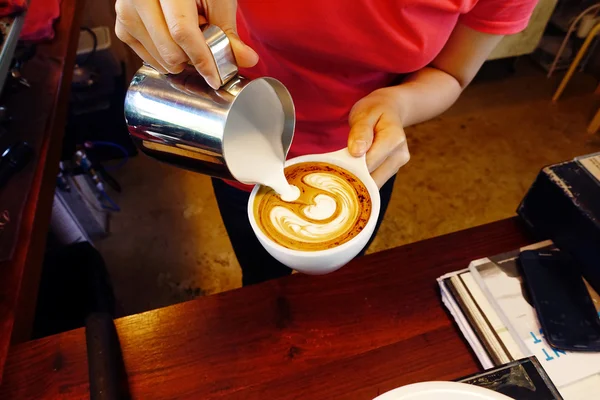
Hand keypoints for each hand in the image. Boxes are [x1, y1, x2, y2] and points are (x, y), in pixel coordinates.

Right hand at [115, 0, 258, 87]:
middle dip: (193, 60)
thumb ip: (229, 30)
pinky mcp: (122, 25)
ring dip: (180, 59)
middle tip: (205, 48)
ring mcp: (126, 10)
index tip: (216, 77)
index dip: (202, 59)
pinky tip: (173, 41)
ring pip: (158, 58)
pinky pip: (147, 58)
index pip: (182, 31)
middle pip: (169, 50)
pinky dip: (165, 58)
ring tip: (188, 37)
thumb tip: (247, 60)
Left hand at [348, 88, 410, 187]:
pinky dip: (364, 179)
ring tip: (346, 166)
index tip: (336, 164)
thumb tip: (357, 152)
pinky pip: (375, 181)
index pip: (370, 163)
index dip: (352, 166)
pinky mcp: (392, 170)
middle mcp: (400, 155)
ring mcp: (398, 164)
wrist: (389, 109)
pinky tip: (355, 169)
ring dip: (359, 179)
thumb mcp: (364, 114)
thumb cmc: (374, 110)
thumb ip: (360, 131)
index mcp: (394, 139)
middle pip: (373, 178)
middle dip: (354, 176)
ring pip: (375, 184)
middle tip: (338, 168)